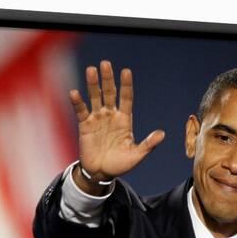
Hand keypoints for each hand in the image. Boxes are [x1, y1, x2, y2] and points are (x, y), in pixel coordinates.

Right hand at [69, 60, 164, 185]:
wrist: (101, 173)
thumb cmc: (120, 164)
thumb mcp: (136, 155)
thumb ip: (148, 144)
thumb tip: (162, 134)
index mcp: (124, 120)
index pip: (126, 98)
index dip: (126, 85)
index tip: (126, 71)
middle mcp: (111, 115)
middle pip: (110, 93)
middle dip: (108, 79)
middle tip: (105, 64)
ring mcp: (97, 119)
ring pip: (95, 98)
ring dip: (93, 85)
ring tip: (91, 70)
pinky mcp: (85, 125)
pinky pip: (81, 111)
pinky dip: (78, 102)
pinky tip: (74, 92)